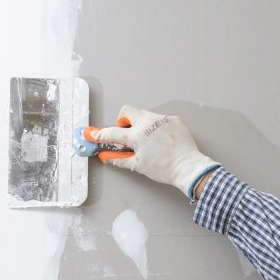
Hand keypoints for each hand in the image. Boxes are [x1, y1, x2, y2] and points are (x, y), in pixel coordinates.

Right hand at [88, 106, 219, 198]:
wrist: (188, 167)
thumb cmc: (164, 168)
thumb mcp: (138, 165)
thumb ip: (119, 159)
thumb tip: (106, 157)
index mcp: (136, 135)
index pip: (112, 133)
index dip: (99, 134)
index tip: (90, 133)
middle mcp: (147, 123)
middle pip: (127, 111)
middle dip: (123, 121)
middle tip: (127, 135)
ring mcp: (161, 119)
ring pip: (144, 115)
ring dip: (141, 124)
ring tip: (148, 141)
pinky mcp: (173, 119)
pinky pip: (160, 119)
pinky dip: (157, 127)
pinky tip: (162, 140)